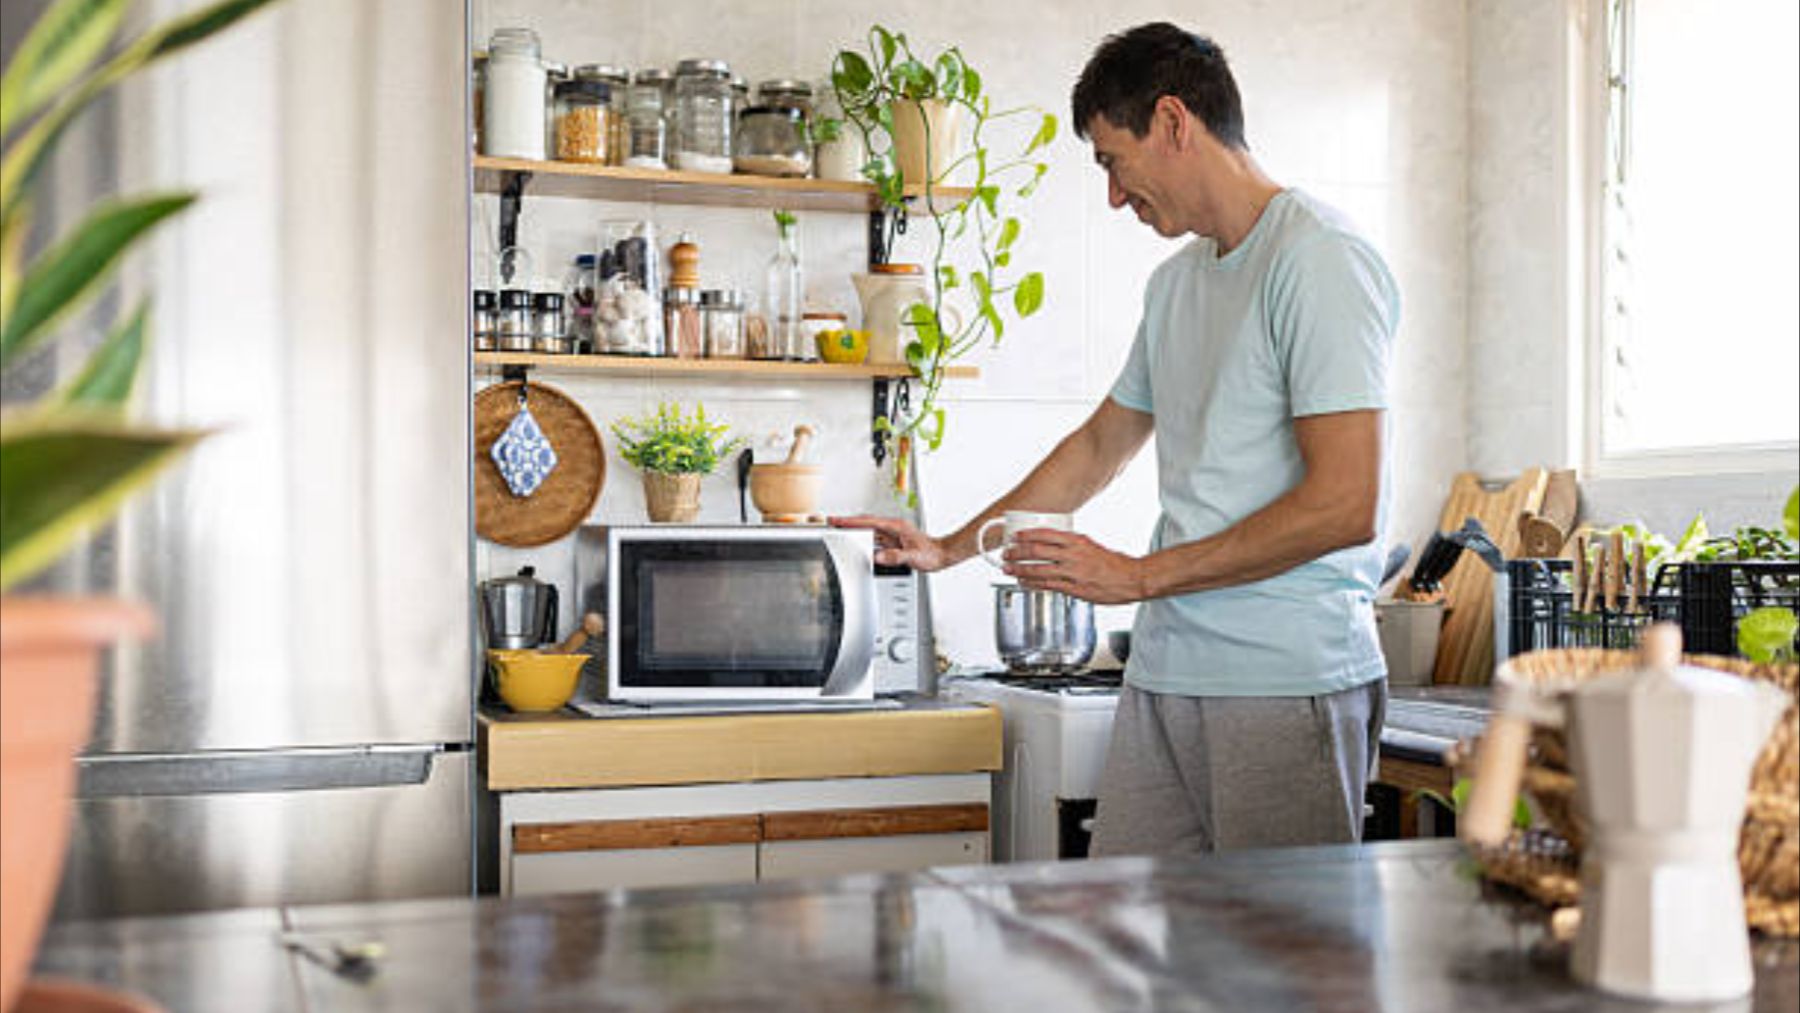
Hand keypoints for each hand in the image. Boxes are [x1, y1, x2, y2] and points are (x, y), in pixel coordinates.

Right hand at [830, 515, 952, 570]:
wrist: (941, 555)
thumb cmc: (931, 553)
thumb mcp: (913, 557)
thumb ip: (895, 557)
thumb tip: (878, 556)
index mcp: (896, 526)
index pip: (868, 522)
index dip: (851, 521)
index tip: (837, 520)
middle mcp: (892, 528)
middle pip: (865, 523)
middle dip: (848, 523)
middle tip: (832, 523)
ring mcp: (892, 534)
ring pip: (868, 531)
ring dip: (854, 531)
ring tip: (839, 532)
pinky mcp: (892, 542)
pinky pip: (873, 539)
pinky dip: (863, 540)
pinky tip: (856, 545)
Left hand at [1006, 529, 1145, 604]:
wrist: (1132, 579)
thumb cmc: (1114, 563)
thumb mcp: (1091, 546)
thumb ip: (1072, 546)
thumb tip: (1054, 546)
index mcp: (1078, 541)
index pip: (1046, 534)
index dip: (1027, 535)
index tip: (1016, 536)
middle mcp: (1073, 555)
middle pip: (1037, 551)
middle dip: (1018, 552)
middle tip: (1007, 553)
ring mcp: (1073, 573)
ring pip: (1039, 570)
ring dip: (1020, 569)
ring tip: (1008, 568)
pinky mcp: (1074, 589)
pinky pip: (1048, 586)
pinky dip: (1032, 584)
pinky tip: (1024, 582)